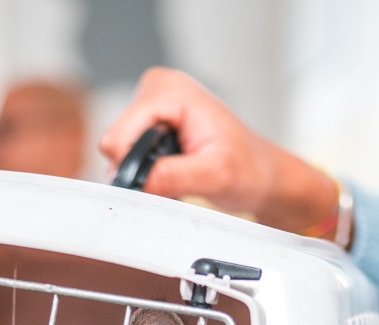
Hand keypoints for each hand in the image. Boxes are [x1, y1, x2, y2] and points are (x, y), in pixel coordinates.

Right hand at [99, 68, 337, 234]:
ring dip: (146, 169)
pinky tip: (174, 168)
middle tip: (178, 174)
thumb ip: (173, 177)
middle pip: (116, 141)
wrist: (262, 174)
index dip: (133, 166)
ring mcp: (154, 101)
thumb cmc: (248, 169)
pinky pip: (129, 150)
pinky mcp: (151, 118)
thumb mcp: (214, 176)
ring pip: (120, 149)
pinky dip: (148, 167)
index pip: (118, 136)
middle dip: (141, 168)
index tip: (162, 179)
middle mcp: (159, 88)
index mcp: (172, 91)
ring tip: (180, 171)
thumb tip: (137, 182)